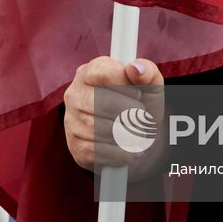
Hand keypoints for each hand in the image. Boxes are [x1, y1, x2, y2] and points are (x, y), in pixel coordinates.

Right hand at [62, 57, 163, 171]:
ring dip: (127, 135)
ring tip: (139, 135)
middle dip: (129, 114)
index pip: (102, 73)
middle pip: (100, 103)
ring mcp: (71, 121)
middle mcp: (75, 94)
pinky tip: (131, 149)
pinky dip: (120, 153)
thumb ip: (148, 71)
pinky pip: (96, 151)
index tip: (138, 95)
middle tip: (142, 118)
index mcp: (90, 71)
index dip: (125, 86)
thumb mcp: (151, 85)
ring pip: (98, 129)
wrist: (139, 137)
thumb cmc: (142, 105)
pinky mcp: (75, 146)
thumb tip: (135, 68)